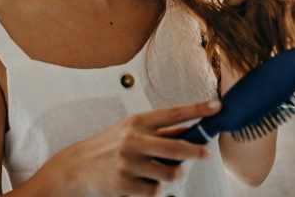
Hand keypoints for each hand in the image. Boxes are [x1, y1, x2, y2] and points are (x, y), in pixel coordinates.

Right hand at [52, 100, 218, 196]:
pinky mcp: (125, 184)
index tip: (216, 107)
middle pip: (176, 147)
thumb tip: (191, 129)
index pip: (173, 113)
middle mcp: (134, 140)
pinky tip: (146, 182)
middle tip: (206, 154)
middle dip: (196, 152)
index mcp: (137, 121)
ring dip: (173, 175)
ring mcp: (129, 162)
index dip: (197, 109)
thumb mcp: (131, 130)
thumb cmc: (109, 145)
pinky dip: (155, 189)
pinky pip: (155, 190)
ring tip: (166, 173)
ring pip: (169, 173)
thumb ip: (160, 131)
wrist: (78, 166)